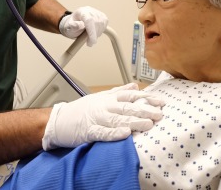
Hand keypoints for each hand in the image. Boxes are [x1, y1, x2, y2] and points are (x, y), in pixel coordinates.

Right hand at [42, 83, 164, 149]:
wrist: (59, 120)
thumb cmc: (81, 110)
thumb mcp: (101, 97)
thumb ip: (119, 91)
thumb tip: (135, 85)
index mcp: (108, 98)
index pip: (131, 96)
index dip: (147, 98)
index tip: (161, 102)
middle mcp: (104, 107)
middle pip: (127, 107)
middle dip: (145, 110)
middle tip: (159, 114)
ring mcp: (97, 118)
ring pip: (118, 119)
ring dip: (134, 121)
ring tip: (148, 124)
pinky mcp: (89, 131)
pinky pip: (103, 132)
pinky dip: (114, 133)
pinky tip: (124, 134)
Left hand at [59, 6, 107, 46]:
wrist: (75, 23)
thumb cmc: (71, 26)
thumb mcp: (69, 27)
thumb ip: (73, 26)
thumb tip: (78, 26)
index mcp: (81, 12)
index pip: (89, 20)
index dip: (92, 31)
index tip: (92, 41)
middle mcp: (90, 10)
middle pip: (97, 23)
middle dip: (94, 35)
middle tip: (89, 43)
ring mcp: (97, 12)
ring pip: (102, 24)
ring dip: (97, 34)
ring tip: (90, 37)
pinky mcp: (102, 16)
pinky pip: (105, 24)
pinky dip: (101, 31)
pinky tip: (95, 33)